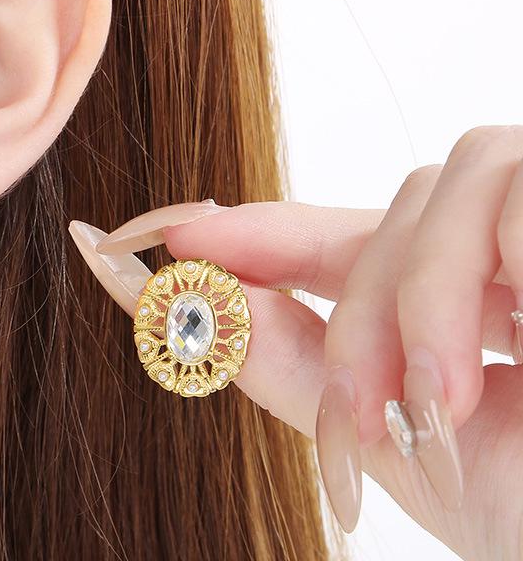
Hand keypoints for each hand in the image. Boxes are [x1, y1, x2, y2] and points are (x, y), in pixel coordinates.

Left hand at [70, 125, 522, 560]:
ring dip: (418, 298)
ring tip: (442, 405)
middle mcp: (510, 237)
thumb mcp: (419, 451)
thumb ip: (308, 374)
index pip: (340, 241)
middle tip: (356, 427)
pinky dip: (481, 268)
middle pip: (384, 221)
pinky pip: (514, 184)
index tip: (151, 236)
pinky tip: (522, 339)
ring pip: (436, 187)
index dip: (249, 234)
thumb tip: (206, 311)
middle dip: (349, 317)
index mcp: (464, 295)